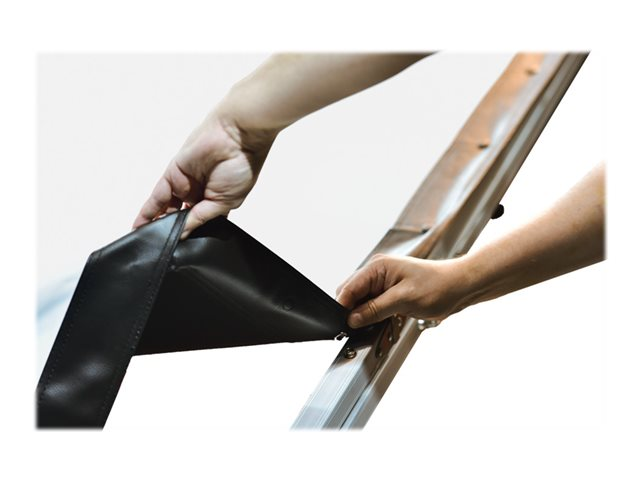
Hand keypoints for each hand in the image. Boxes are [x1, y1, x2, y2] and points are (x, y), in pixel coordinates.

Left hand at [133, 111, 277, 238]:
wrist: (237, 137)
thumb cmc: (242, 166)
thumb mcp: (224, 202)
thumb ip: (200, 218)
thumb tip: (184, 234)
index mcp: (215, 200)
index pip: (197, 222)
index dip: (188, 234)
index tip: (179, 249)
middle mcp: (199, 192)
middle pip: (178, 216)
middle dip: (169, 230)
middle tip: (158, 247)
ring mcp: (185, 183)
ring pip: (165, 208)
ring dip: (155, 223)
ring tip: (146, 240)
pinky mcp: (173, 174)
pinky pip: (157, 196)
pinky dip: (149, 210)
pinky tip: (142, 225)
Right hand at [335, 254, 471, 328]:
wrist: (460, 287)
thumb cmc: (438, 286)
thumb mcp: (404, 300)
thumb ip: (375, 309)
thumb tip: (352, 319)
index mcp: (377, 267)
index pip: (349, 288)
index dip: (343, 307)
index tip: (342, 325)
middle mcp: (377, 272)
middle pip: (351, 295)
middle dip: (351, 312)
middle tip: (356, 330)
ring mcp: (383, 282)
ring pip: (361, 302)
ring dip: (363, 315)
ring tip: (370, 327)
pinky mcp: (390, 293)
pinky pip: (373, 305)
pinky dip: (372, 316)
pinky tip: (379, 323)